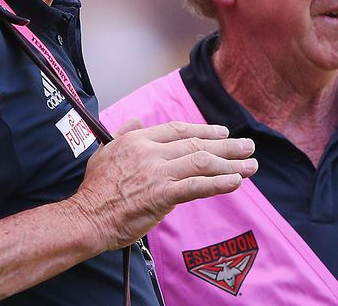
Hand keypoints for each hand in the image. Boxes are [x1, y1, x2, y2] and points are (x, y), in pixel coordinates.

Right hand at [69, 120, 256, 250]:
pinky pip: (197, 186)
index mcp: (138, 139)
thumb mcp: (105, 151)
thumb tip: (137, 120)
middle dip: (226, 144)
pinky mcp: (162, 195)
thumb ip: (124, 134)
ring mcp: (157, 172)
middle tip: (248, 146)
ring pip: (201, 162)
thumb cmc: (95, 189)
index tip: (222, 132)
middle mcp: (150, 151)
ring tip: (251, 165)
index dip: (204, 129)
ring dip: (231, 163)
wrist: (86, 217)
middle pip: (196, 143)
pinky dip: (219, 182)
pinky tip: (236, 181)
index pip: (178, 129)